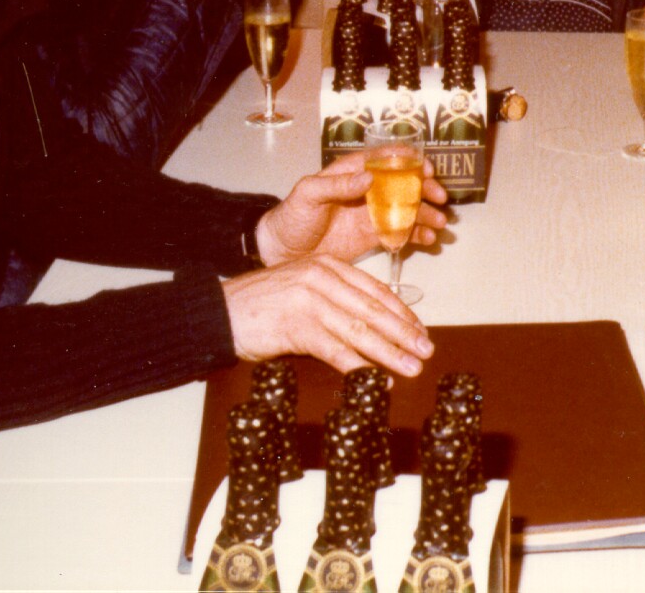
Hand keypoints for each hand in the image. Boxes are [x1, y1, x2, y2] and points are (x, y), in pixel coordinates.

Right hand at [222, 254, 432, 375]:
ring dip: (390, 353)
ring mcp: (310, 301)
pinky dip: (361, 368)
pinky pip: (337, 350)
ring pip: (361, 330)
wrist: (219, 311)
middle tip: (426, 350)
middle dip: (404, 333)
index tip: (419, 330)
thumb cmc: (260, 305)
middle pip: (374, 310)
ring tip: (411, 367)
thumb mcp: (302, 288)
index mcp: (328, 265)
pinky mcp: (297, 326)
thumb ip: (334, 299)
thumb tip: (372, 327)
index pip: (375, 290)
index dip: (401, 313)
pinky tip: (377, 379)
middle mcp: (322, 278)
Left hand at [254, 155, 449, 268]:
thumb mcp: (308, 194)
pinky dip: (417, 235)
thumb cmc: (291, 217)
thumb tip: (369, 177)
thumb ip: (337, 184)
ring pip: (407, 209)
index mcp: (351, 173)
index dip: (407, 160)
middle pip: (404, 183)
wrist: (282, 252)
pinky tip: (428, 239)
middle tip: (439, 197)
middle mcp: (366, 190)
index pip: (384, 159)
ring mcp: (372, 214)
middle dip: (425, 188)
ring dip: (426, 213)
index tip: (425, 167)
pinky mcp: (373, 236)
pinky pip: (401, 232)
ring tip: (440, 222)